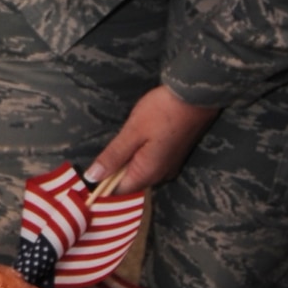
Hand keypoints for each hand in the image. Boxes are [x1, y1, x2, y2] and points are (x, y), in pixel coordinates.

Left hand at [87, 84, 216, 192]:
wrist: (196, 97)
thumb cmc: (162, 112)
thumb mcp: (132, 132)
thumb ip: (113, 156)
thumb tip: (92, 177)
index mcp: (148, 173)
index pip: (119, 191)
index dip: (103, 182)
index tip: (91, 168)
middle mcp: (161, 175)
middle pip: (130, 181)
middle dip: (115, 170)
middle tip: (109, 146)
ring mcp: (169, 166)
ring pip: (140, 171)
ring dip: (127, 160)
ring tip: (123, 140)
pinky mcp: (174, 155)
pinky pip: (150, 163)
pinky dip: (139, 155)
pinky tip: (136, 139)